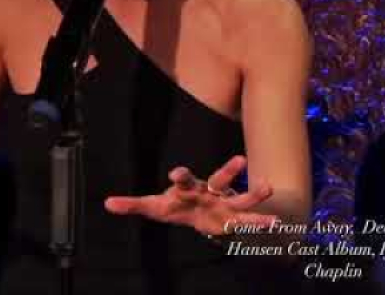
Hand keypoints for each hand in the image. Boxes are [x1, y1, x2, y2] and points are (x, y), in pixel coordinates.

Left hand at [104, 155, 275, 235]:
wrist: (197, 212)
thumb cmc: (176, 206)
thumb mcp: (154, 207)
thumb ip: (133, 204)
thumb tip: (106, 203)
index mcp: (186, 189)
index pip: (183, 179)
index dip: (180, 175)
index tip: (176, 172)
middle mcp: (207, 191)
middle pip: (217, 180)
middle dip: (228, 171)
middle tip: (240, 159)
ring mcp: (223, 203)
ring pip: (240, 196)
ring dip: (254, 194)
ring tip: (269, 187)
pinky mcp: (233, 217)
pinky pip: (249, 220)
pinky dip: (261, 223)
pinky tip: (277, 224)